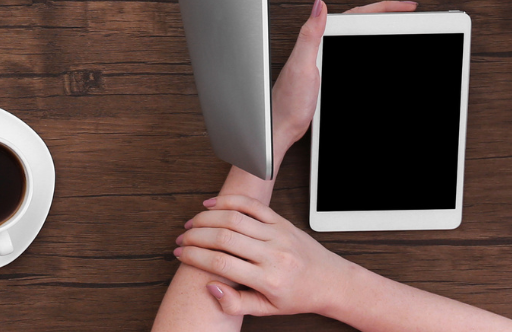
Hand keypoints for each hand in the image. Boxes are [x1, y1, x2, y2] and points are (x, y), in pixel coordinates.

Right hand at [172, 195, 363, 316]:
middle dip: (195, 236)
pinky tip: (211, 205)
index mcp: (268, 279)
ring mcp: (278, 234)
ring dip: (206, 218)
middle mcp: (273, 254)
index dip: (194, 257)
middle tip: (181, 240)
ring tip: (191, 224)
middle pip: (224, 237)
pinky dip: (228, 201)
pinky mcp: (282, 221)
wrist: (331, 281)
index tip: (180, 255)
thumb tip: (210, 287)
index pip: (221, 263)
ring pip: (234, 218)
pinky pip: (252, 205)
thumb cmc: (299, 296)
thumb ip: (236, 304)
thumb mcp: (267, 310)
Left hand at [269, 0, 417, 168]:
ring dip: (376, 32)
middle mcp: (319, 48)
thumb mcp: (302, 65)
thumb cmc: (288, 102)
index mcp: (316, 42)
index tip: (405, 7)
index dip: (382, 8)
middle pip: (359, 24)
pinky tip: (370, 52)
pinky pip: (349, 55)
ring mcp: (323, 61)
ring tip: (396, 26)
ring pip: (355, 40)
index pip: (356, 16)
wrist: (282, 126)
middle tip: (406, 12)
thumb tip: (319, 5)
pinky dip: (363, 50)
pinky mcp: (325, 75)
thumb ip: (310, 35)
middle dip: (384, 16)